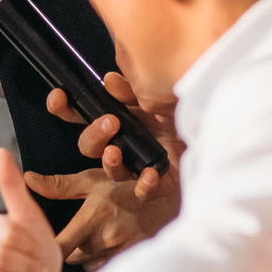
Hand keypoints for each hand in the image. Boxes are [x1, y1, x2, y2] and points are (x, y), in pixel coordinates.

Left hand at [24, 163, 178, 268]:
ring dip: (87, 255)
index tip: (41, 245)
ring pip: (89, 264)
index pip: (58, 246)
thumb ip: (59, 185)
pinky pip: (106, 266)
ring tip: (92, 239)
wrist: (171, 201)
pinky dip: (103, 259)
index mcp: (92, 219)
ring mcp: (120, 253)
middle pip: (71, 257)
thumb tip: (28, 179)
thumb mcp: (93, 181)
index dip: (48, 248)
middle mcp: (105, 239)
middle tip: (73, 236)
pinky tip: (107, 246)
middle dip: (69, 249)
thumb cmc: (128, 186)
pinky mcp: (131, 260)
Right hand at [45, 70, 183, 203]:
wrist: (213, 128)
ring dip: (110, 163)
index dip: (64, 107)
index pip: (80, 115)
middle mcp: (122, 143)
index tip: (58, 97)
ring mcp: (137, 164)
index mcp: (116, 119)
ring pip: (112, 171)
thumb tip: (109, 81)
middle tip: (109, 123)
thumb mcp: (154, 96)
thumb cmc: (180, 112)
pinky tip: (149, 175)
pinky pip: (143, 190)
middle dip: (93, 135)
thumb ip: (130, 91)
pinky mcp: (157, 183)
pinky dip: (144, 184)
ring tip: (116, 152)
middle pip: (89, 147)